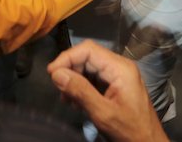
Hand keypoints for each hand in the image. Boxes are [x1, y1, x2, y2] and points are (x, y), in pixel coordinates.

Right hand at [48, 40, 165, 141]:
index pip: (88, 50)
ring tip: (67, 99)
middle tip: (59, 89)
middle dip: (70, 70)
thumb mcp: (103, 113)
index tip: (52, 74)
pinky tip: (76, 101)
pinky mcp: (116, 85)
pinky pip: (94, 78)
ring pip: (89, 67)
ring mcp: (119, 75)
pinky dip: (82, 87)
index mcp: (120, 68)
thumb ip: (80, 91)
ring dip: (74, 79)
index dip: (67, 58)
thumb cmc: (129, 131)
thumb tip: (57, 74)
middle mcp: (120, 66)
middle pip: (88, 57)